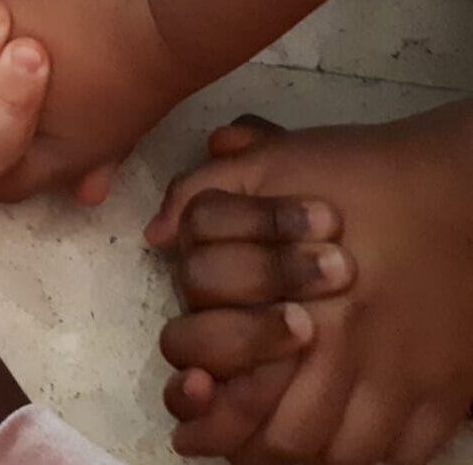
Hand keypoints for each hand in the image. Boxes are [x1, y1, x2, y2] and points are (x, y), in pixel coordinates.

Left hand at [144, 106, 472, 464]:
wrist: (466, 186)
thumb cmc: (365, 173)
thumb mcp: (273, 165)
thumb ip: (204, 197)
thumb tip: (158, 236)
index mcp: (301, 304)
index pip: (238, 393)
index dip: (204, 415)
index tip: (190, 419)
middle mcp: (353, 353)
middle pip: (290, 441)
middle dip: (250, 453)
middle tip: (231, 450)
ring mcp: (408, 379)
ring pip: (347, 459)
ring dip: (306, 463)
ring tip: (280, 454)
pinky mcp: (451, 391)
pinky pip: (405, 456)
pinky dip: (369, 463)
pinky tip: (343, 451)